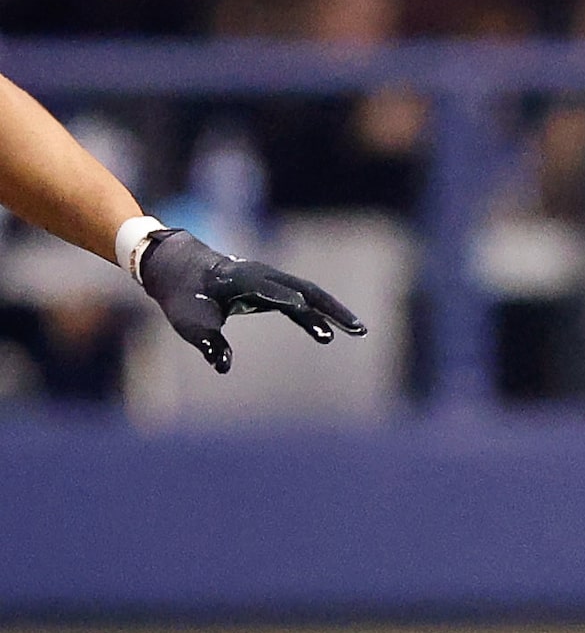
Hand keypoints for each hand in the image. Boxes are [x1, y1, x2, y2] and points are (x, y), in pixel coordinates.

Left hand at [135, 228, 365, 373]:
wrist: (177, 266)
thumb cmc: (182, 296)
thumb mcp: (188, 322)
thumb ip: (208, 342)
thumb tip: (223, 366)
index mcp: (242, 280)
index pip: (279, 296)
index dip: (302, 312)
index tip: (325, 332)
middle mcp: (262, 274)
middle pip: (307, 290)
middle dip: (333, 310)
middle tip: (357, 330)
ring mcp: (270, 277)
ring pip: (311, 292)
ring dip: (335, 310)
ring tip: (359, 330)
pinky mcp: (273, 284)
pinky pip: (304, 295)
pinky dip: (322, 309)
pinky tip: (336, 324)